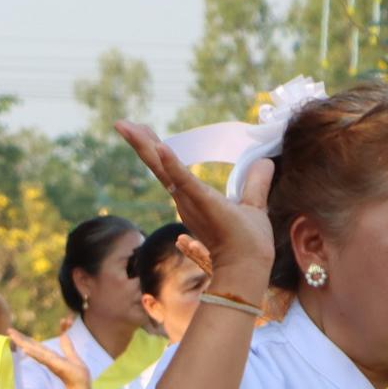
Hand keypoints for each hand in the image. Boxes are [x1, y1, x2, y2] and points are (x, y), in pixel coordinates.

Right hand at [10, 330, 91, 388]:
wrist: (82, 386)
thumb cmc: (76, 373)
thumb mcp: (71, 354)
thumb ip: (66, 343)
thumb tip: (64, 332)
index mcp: (49, 355)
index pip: (35, 345)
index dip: (25, 337)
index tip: (14, 331)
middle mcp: (47, 358)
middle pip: (31, 346)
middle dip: (20, 338)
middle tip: (8, 330)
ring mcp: (49, 362)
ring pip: (34, 351)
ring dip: (23, 343)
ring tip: (12, 336)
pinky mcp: (54, 365)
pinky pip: (43, 358)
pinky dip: (34, 354)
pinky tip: (25, 349)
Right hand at [115, 120, 272, 296]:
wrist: (247, 265)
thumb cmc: (246, 243)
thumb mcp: (252, 203)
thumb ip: (255, 183)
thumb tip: (266, 162)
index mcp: (192, 198)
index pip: (170, 169)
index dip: (157, 149)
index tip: (143, 130)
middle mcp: (184, 199)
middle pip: (158, 165)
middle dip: (141, 142)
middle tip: (121, 123)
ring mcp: (189, 201)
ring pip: (161, 168)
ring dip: (145, 146)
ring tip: (127, 127)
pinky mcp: (200, 202)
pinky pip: (183, 180)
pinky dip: (171, 164)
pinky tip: (160, 147)